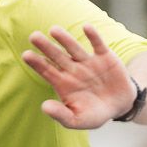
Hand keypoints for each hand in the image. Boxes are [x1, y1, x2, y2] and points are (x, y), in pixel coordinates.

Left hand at [22, 24, 136, 129]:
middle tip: (33, 36)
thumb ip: (61, 115)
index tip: (26, 55)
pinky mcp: (105, 57)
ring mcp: (88, 61)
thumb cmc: (95, 114)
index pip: (46, 70)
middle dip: (45, 46)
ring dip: (65, 39)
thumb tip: (44, 107)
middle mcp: (73, 69)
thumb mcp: (78, 120)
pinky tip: (86, 27)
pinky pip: (98, 45)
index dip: (36, 63)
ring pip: (74, 48)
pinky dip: (93, 36)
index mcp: (63, 82)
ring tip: (53, 30)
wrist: (120, 105)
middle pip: (56, 56)